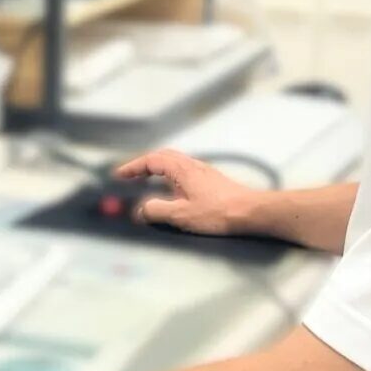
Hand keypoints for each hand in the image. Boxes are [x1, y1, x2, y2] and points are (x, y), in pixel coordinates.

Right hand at [114, 148, 259, 235]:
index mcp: (181, 169)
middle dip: (143, 164)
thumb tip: (142, 209)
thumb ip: (157, 210)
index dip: (132, 167)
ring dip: (157, 169)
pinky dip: (170, 176)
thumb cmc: (219, 212)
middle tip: (130, 175)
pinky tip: (173, 190)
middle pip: (162, 156)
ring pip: (174, 163)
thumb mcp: (181, 215)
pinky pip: (183, 172)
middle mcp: (192, 165)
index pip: (150, 160)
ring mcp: (203, 171)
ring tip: (148, 181)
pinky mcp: (211, 181)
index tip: (119, 175)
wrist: (251, 212)